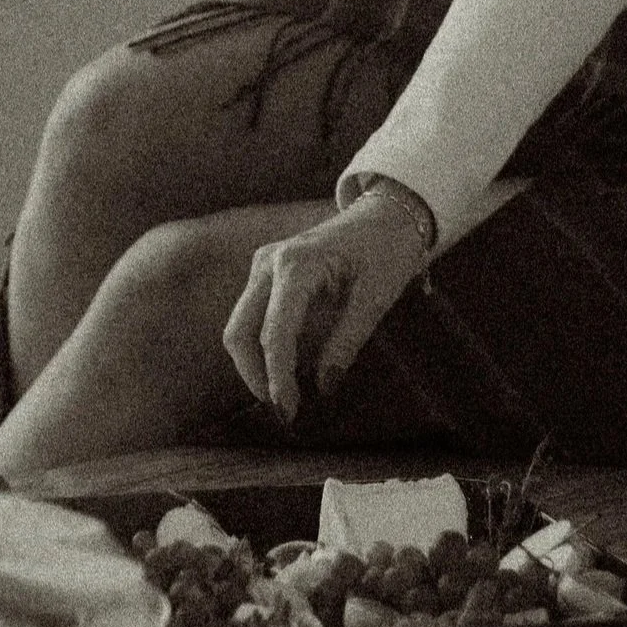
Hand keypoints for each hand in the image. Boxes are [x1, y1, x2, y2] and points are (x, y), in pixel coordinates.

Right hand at [223, 194, 428, 424]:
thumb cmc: (387, 250)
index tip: (289, 412)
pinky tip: (294, 364)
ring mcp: (264, 266)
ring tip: (291, 391)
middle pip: (240, 331)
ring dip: (259, 363)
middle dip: (255, 375)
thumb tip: (323, 387)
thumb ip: (347, 341)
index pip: (275, 333)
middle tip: (285, 409)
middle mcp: (269, 263)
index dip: (278, 377)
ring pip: (242, 327)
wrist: (387, 215)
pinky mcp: (267, 274)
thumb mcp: (376, 297)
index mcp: (296, 265)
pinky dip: (268, 346)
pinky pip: (255, 317)